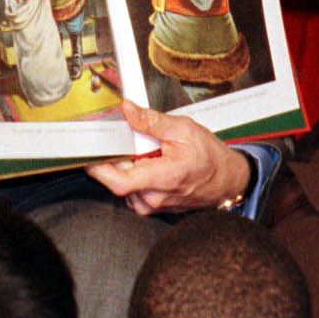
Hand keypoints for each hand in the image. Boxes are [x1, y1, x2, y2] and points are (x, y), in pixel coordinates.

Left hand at [85, 99, 252, 214]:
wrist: (226, 179)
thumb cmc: (210, 159)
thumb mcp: (184, 130)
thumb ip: (151, 121)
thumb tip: (128, 111)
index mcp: (162, 178)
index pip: (119, 180)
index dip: (99, 166)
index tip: (92, 151)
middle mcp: (152, 197)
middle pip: (117, 176)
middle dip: (121, 155)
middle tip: (136, 141)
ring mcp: (150, 204)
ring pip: (124, 181)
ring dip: (130, 164)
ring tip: (152, 153)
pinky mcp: (149, 206)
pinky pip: (132, 187)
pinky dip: (137, 172)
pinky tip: (153, 163)